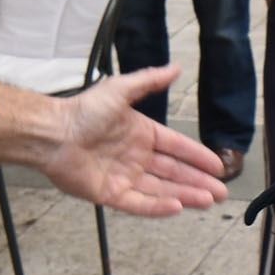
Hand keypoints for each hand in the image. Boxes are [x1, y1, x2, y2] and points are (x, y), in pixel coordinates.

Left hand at [0, 68, 228, 214]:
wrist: (53, 133)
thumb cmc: (82, 111)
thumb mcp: (120, 89)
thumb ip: (149, 81)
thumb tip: (175, 67)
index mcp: (141, 134)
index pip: (177, 147)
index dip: (198, 156)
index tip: (217, 165)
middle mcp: (135, 157)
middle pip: (174, 172)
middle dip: (199, 182)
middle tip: (221, 191)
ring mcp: (124, 177)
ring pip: (162, 189)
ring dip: (186, 195)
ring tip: (208, 200)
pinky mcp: (110, 194)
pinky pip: (139, 203)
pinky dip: (159, 206)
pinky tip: (179, 207)